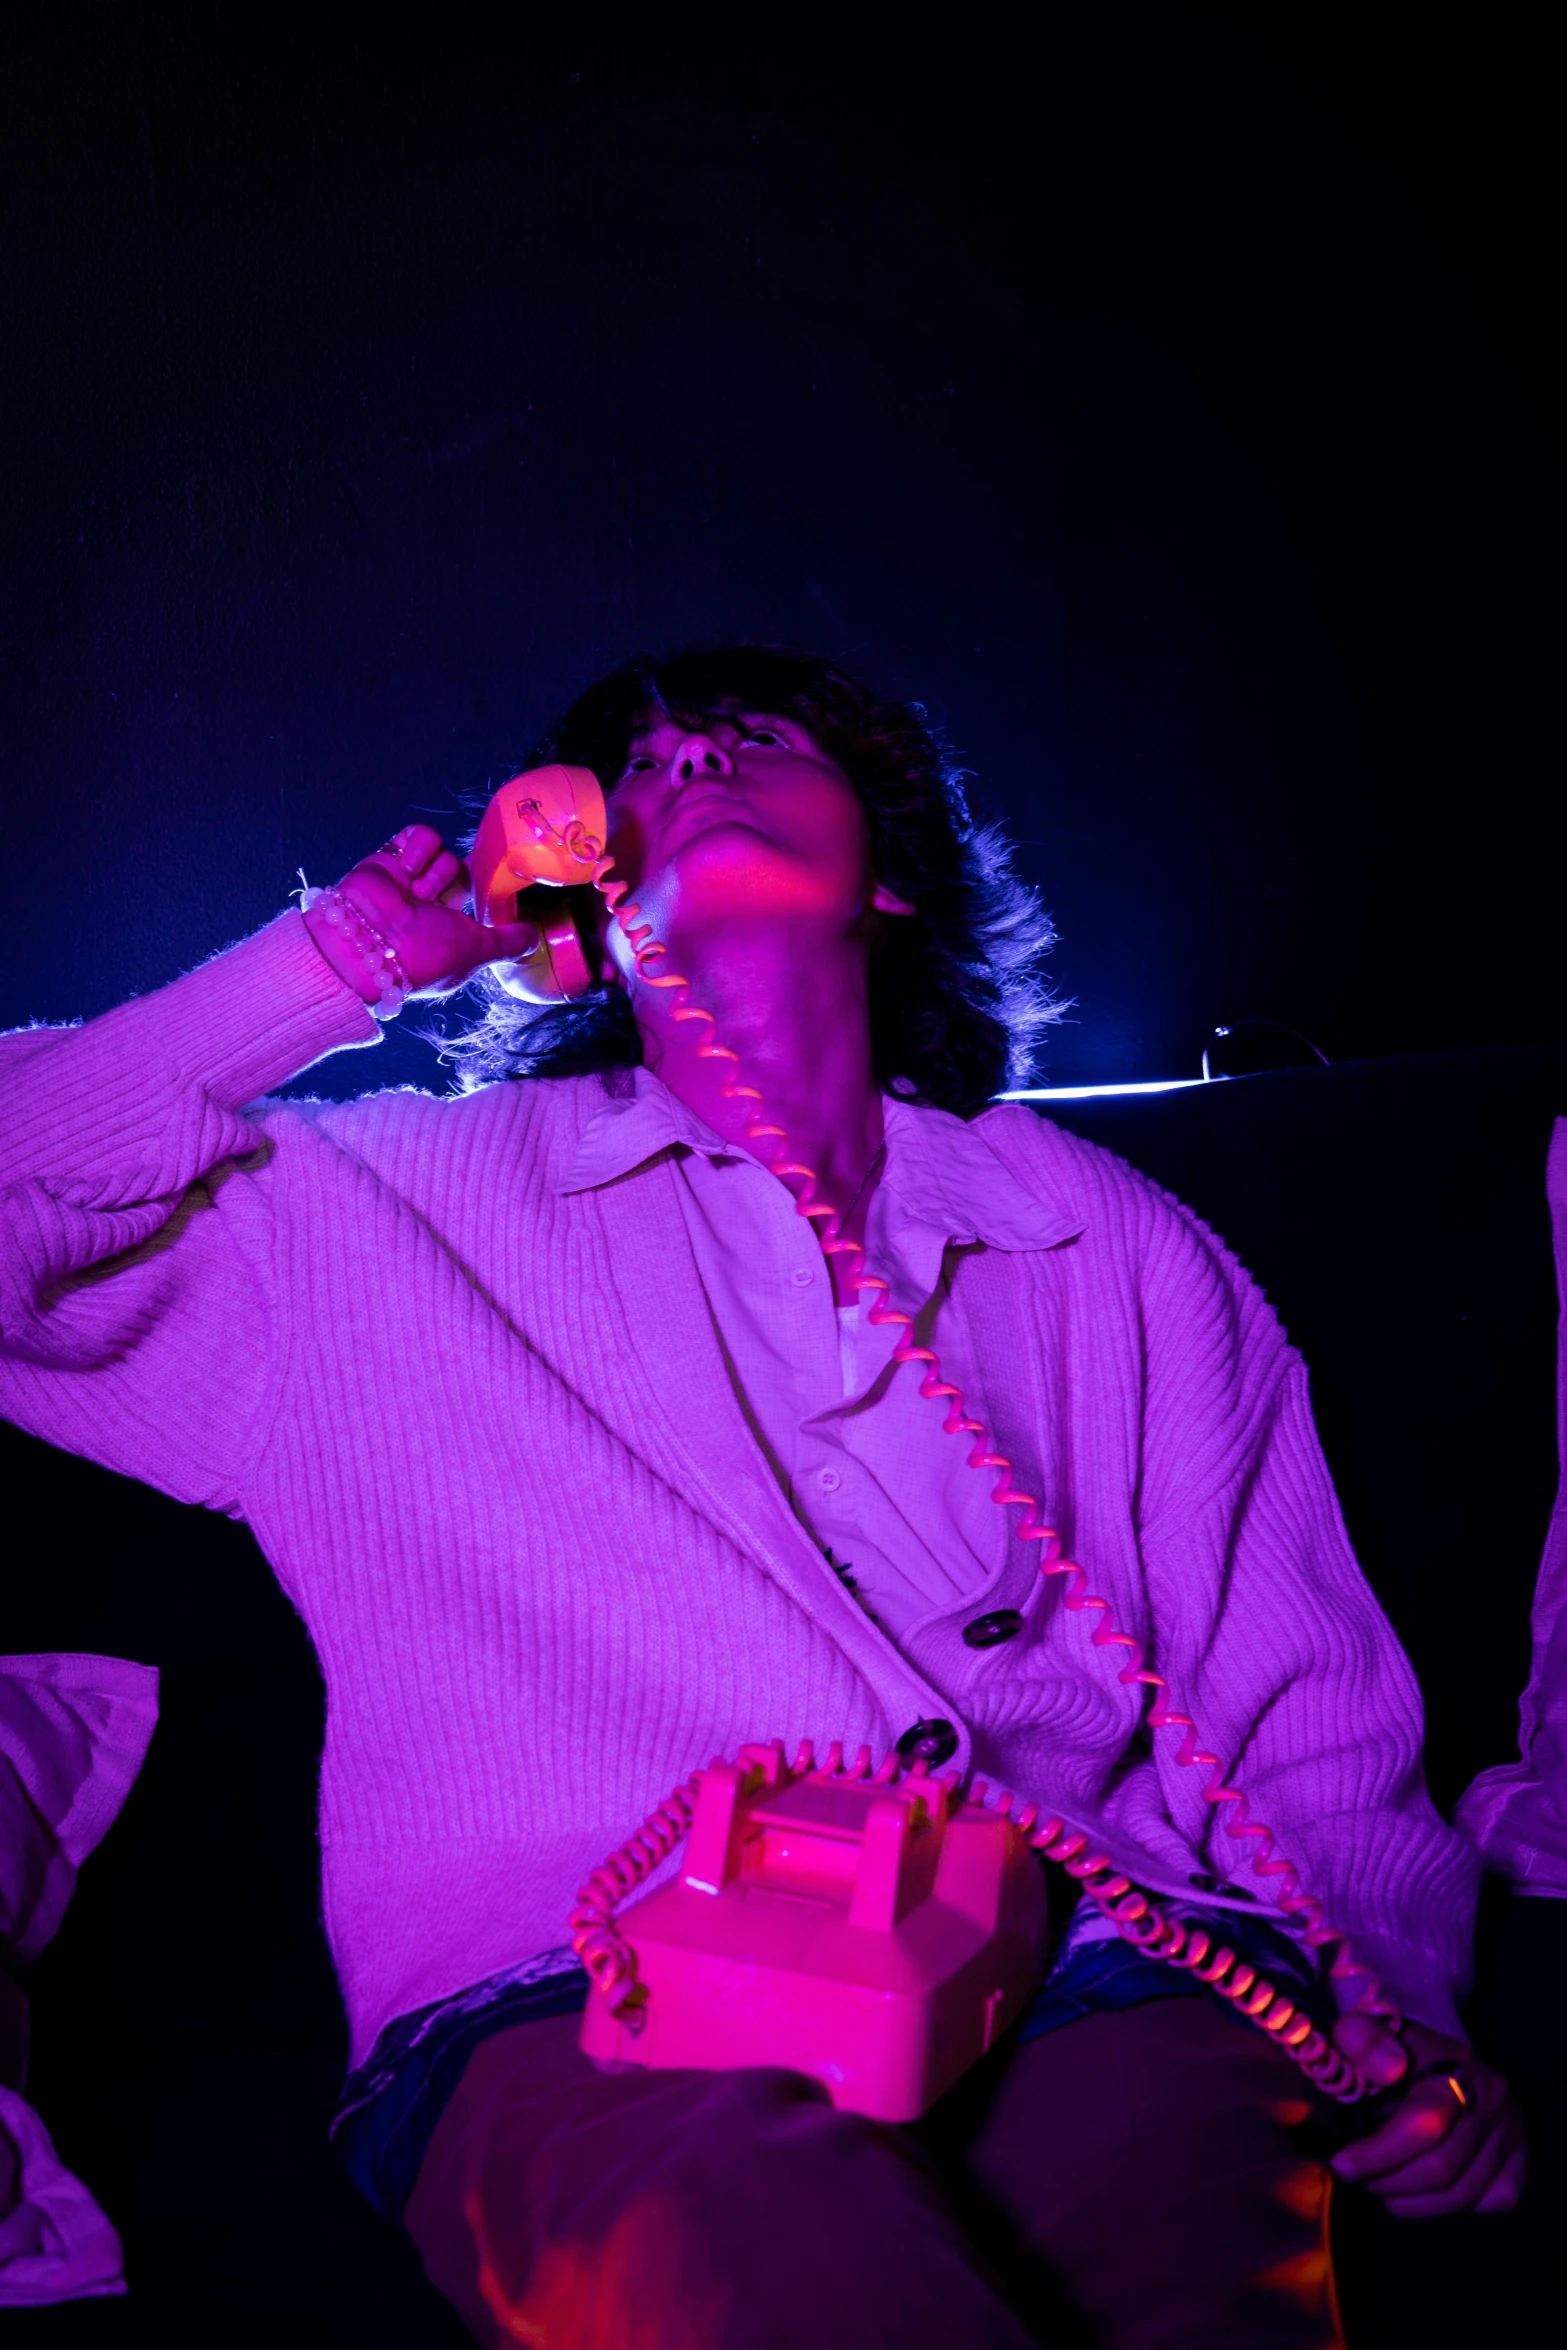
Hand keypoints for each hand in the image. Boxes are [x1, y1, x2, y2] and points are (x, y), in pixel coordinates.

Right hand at [303, 824, 539, 1002]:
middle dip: (457, 883)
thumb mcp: (477, 952)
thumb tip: (534, 939)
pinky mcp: (389, 858)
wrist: (365, 945)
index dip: (483, 892)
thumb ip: (507, 943)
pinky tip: (409, 869)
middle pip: (462, 871)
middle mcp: (428, 904)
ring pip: (443, 853)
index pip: (477, 897)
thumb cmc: (422, 957)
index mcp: (448, 928)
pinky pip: (419, 835)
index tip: (488, 894)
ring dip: (437, 872)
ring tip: (418, 895)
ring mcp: (407, 880)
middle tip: (441, 902)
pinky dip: (420, 848)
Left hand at [1329, 2013, 1525, 2214]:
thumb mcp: (1366, 2032)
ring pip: (1461, 2195)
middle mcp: (1494, 2100)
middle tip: (1354, 2178)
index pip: (1424, 2122)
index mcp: (1455, 2064)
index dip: (1379, 2153)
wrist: (1435, 2057)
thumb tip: (1389, 2070)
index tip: (1340, 2165)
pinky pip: (1485, 2203)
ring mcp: (1513, 2134)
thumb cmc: (1391, 2050)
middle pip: (1441, 2169)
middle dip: (1387, 2181)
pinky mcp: (1519, 2163)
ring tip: (1376, 2186)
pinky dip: (1443, 2207)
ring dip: (1408, 2200)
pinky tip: (1413, 2193)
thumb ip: (1362, 2040)